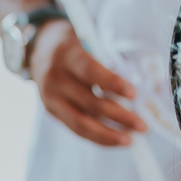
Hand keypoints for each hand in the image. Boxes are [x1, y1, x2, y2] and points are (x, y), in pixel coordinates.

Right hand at [29, 19, 146, 146]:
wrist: (37, 46)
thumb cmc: (71, 43)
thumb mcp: (86, 39)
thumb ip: (105, 61)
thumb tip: (134, 93)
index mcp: (66, 54)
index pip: (90, 72)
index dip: (113, 84)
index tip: (134, 94)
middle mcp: (54, 78)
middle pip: (90, 103)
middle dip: (120, 117)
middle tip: (143, 127)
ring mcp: (50, 98)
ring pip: (82, 124)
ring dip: (109, 135)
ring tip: (131, 140)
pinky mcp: (51, 111)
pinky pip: (76, 129)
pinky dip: (98, 136)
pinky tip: (115, 139)